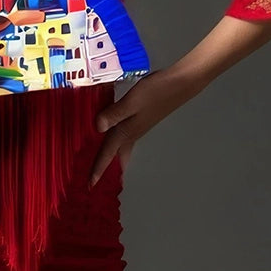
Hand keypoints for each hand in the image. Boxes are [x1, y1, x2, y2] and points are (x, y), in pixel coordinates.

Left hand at [90, 66, 209, 185]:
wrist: (181, 84)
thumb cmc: (156, 91)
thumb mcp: (132, 101)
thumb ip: (114, 114)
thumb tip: (97, 128)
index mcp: (127, 131)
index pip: (109, 154)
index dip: (98, 169)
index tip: (89, 186)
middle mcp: (132, 132)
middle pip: (117, 156)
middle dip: (106, 168)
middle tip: (95, 179)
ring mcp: (139, 126)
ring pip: (122, 147)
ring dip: (112, 157)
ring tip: (102, 163)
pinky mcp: (142, 118)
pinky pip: (126, 136)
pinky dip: (118, 142)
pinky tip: (114, 134)